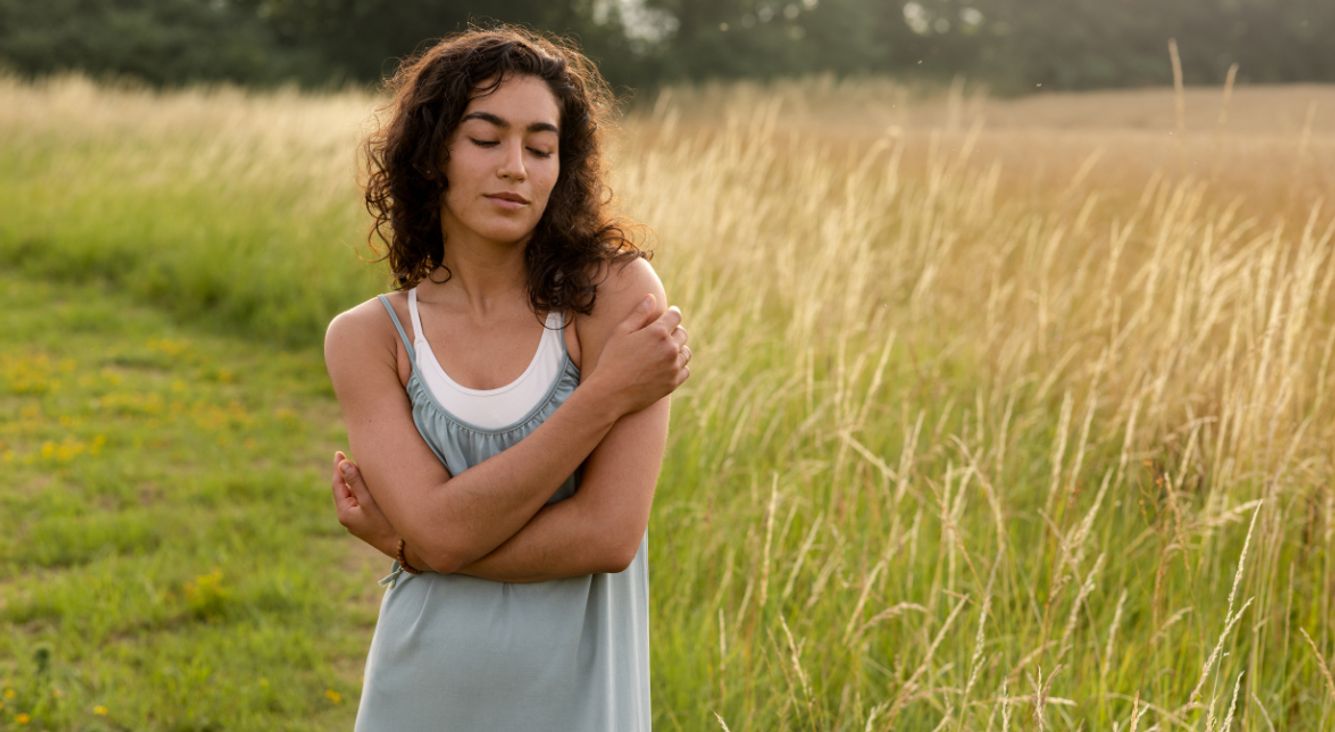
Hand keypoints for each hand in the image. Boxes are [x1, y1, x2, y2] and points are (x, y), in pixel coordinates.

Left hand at [330, 451, 396, 556]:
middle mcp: (349, 519)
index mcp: (345, 513)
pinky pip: (362, 502)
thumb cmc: (388, 523)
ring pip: (354, 496)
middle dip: (346, 473)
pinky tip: (371, 484)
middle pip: (344, 490)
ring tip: (359, 466)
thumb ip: (356, 481)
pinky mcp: (369, 523)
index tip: (338, 453)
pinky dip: (363, 491)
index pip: (337, 485)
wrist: (406, 548)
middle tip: (347, 455)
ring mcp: (359, 522)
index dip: (338, 467)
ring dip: (356, 482)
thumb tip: (342, 463)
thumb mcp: (370, 500)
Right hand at [588, 293, 690, 414]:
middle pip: (682, 333)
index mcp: (658, 332)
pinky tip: (667, 366)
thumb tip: (651, 297)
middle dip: (674, 331)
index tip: (670, 315)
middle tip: (663, 335)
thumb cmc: (612, 359)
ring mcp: (673, 366)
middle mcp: (670, 348)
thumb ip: (639, 313)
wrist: (611, 392)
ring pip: (686, 352)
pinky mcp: (673, 382)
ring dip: (678, 349)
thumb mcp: (621, 332)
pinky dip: (679, 366)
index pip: (676, 315)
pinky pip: (685, 370)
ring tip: (664, 351)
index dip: (672, 313)